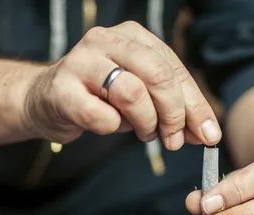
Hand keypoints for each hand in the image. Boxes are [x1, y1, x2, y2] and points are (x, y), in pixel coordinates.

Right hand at [25, 21, 220, 148]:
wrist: (43, 100)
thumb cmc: (98, 97)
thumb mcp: (140, 97)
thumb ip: (171, 109)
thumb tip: (206, 134)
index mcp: (132, 36)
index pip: (174, 68)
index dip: (196, 104)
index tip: (209, 135)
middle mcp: (106, 40)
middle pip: (158, 75)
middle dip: (174, 114)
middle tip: (174, 140)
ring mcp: (81, 62)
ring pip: (132, 92)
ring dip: (145, 122)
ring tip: (143, 133)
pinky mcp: (62, 89)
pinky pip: (100, 116)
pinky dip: (112, 129)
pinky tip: (108, 126)